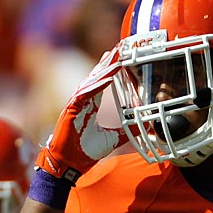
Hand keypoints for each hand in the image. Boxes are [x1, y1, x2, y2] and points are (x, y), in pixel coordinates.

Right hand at [36, 46, 128, 182]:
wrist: (69, 165)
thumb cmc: (85, 151)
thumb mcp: (113, 139)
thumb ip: (126, 131)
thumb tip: (143, 127)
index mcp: (89, 105)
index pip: (101, 82)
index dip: (110, 69)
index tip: (120, 57)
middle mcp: (82, 101)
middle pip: (96, 77)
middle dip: (108, 62)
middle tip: (119, 48)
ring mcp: (75, 104)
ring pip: (91, 82)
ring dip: (103, 69)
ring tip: (115, 57)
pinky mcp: (71, 110)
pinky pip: (85, 94)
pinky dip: (96, 85)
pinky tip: (106, 77)